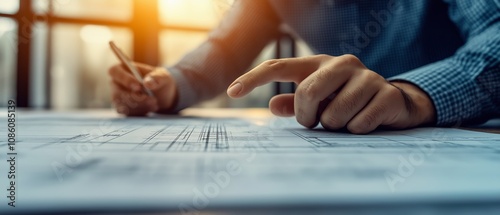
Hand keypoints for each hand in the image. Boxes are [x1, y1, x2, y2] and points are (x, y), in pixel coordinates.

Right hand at [108, 63, 177, 115]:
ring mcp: (117, 97)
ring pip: (122, 105)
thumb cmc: (159, 80)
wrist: (162, 95)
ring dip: (140, 106)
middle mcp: (115, 83)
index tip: (139, 87)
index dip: (126, 80)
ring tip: (155, 103)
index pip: (115, 72)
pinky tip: (151, 108)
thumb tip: (147, 83)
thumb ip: (157, 78)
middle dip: (135, 98)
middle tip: (152, 100)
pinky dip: (140, 111)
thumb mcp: (162, 76)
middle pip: (117, 93)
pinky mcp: (122, 108)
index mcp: (121, 68)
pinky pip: (127, 113)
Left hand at [227, 54, 435, 133]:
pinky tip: (366, 121)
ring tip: (346, 119)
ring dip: (336, 126)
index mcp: (319, 64)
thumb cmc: (347, 100)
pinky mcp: (386, 93)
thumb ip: (295, 104)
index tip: (232, 91)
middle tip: (318, 121)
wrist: (395, 103)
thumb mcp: (319, 101)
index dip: (254, 78)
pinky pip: (358, 124)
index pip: (280, 66)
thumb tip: (272, 107)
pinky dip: (357, 130)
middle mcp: (341, 64)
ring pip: (334, 114)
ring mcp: (366, 76)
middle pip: (307, 92)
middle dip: (308, 116)